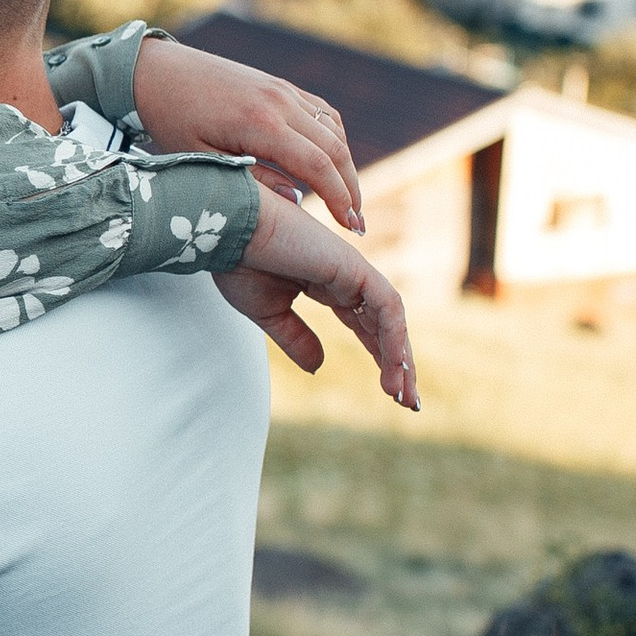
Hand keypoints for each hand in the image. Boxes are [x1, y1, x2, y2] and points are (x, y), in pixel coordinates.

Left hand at [131, 35, 363, 231]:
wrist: (158, 73)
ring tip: (349, 199)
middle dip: (351, 188)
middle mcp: (280, 102)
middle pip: (335, 148)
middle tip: (358, 223)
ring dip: (346, 165)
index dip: (340, 198)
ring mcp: (283, 90)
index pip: (318, 165)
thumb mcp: (203, 162)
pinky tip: (332, 163)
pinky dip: (334, 139)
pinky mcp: (280, 85)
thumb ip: (251, 183)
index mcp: (260, 124)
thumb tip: (296, 203)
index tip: (350, 226)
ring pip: (333, 129)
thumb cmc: (172, 122)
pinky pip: (321, 113)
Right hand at [220, 188, 419, 408]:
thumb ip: (296, 338)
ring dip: (400, 358)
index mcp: (328, 285)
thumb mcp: (269, 314)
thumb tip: (320, 367)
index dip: (381, 358)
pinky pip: (386, 306)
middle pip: (385, 326)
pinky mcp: (353, 267)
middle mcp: (346, 277)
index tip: (391, 394)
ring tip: (402, 395)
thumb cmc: (239, 262)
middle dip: (399, 364)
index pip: (366, 326)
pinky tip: (397, 365)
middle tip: (409, 403)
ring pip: (391, 319)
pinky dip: (395, 336)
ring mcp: (352, 270)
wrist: (226, 232)